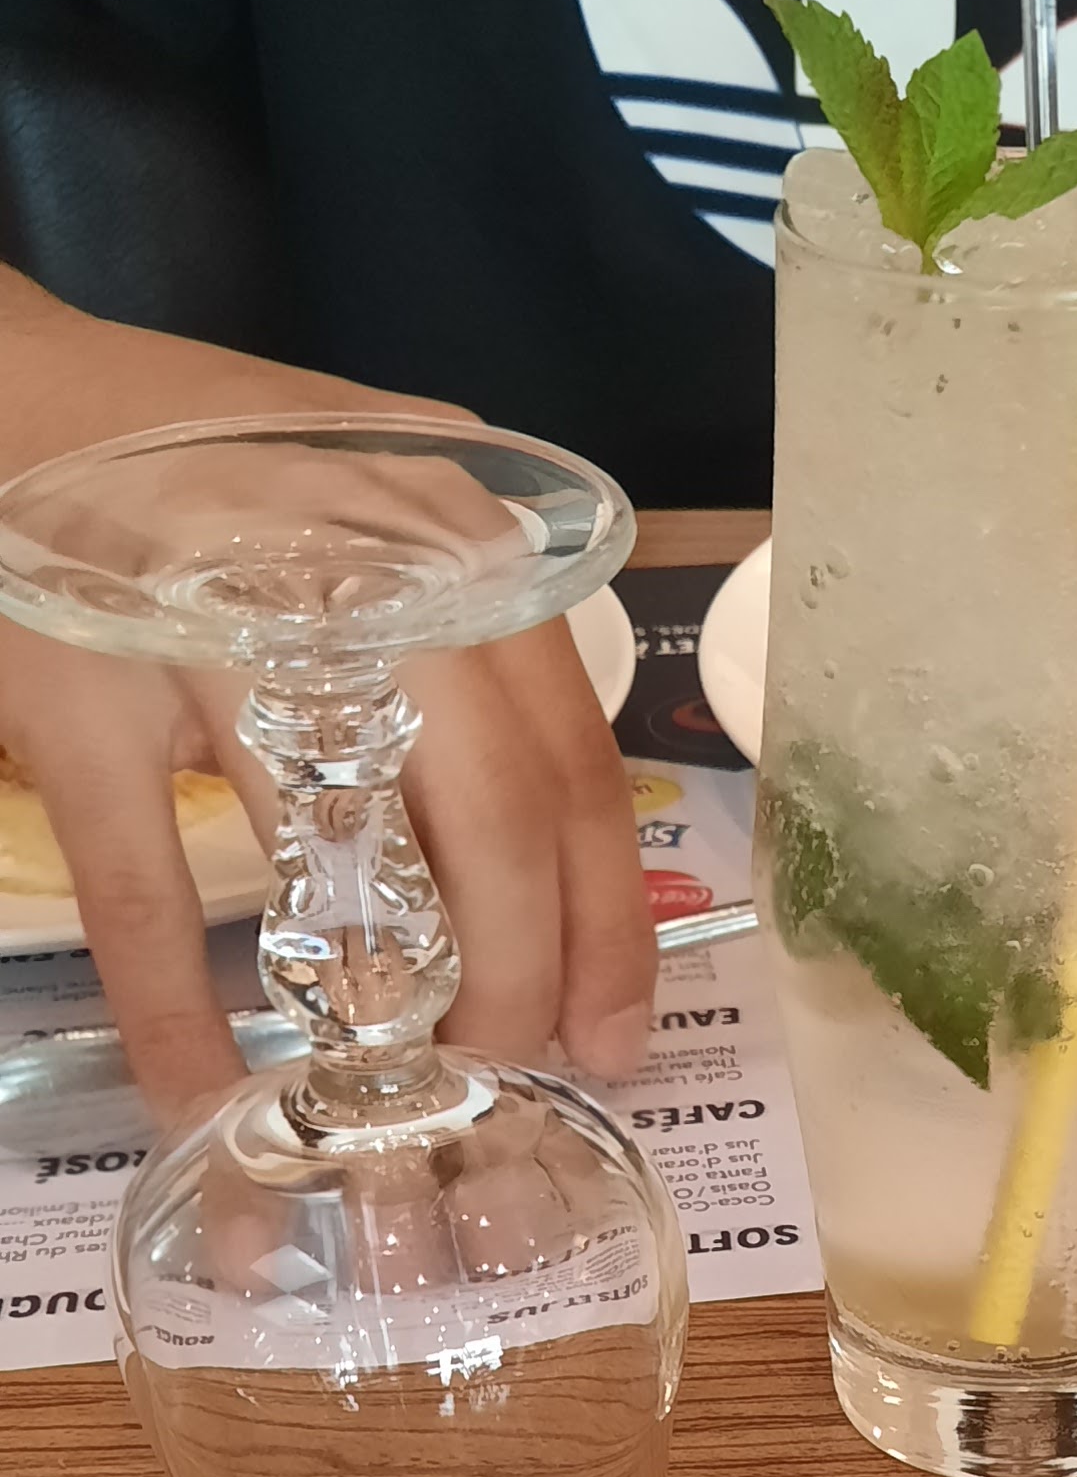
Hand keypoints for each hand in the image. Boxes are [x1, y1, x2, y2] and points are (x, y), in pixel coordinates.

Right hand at [0, 275, 653, 1115]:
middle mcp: (369, 581)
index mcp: (455, 548)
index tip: (615, 1030)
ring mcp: (224, 635)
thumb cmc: (202, 477)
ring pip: (362, 859)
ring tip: (405, 1085)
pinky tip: (203, 1087)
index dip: (608, 922)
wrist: (6, 389)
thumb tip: (539, 836)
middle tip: (514, 1071)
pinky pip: (152, 890)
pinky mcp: (86, 692)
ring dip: (395, 1003)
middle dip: (525, 980)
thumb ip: (462, 645)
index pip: (578, 762)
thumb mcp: (372, 524)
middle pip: (505, 825)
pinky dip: (180, 1011)